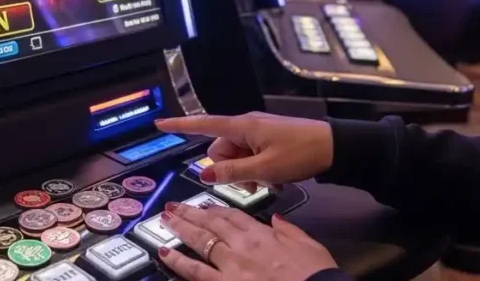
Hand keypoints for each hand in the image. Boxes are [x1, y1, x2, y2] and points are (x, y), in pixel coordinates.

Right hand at [155, 112, 332, 185]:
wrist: (333, 147)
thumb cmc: (300, 153)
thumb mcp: (265, 169)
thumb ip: (233, 172)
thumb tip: (205, 174)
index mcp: (242, 127)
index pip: (204, 124)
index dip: (181, 125)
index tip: (160, 124)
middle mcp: (246, 126)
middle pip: (220, 150)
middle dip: (229, 169)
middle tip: (254, 180)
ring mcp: (257, 132)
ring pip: (235, 156)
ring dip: (245, 172)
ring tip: (269, 180)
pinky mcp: (267, 139)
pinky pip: (250, 156)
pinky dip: (256, 169)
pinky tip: (274, 177)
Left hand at [158, 202, 337, 280]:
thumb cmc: (315, 273)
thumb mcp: (308, 245)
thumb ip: (288, 230)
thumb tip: (275, 220)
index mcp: (262, 234)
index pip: (234, 216)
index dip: (216, 209)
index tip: (204, 205)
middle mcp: (242, 246)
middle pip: (212, 224)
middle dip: (191, 213)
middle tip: (173, 206)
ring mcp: (230, 267)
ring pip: (199, 242)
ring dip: (180, 229)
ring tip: (165, 220)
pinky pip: (195, 272)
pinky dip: (178, 262)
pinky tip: (164, 252)